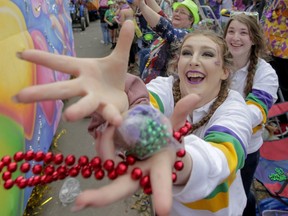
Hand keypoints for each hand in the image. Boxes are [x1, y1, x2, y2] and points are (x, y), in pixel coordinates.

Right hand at [13, 20, 135, 125]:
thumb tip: (130, 21)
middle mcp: (85, 87)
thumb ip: (123, 42)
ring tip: (68, 116)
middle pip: (63, 89)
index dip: (43, 58)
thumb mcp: (119, 58)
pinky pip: (111, 113)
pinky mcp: (109, 110)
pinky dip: (113, 117)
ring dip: (78, 110)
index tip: (22, 54)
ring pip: (85, 105)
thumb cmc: (112, 77)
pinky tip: (117, 121)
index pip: (61, 63)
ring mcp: (96, 100)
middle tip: (20, 96)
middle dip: (42, 92)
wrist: (121, 97)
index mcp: (84, 70)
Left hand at [72, 94, 199, 214]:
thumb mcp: (174, 128)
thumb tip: (195, 96)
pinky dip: (101, 148)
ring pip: (108, 175)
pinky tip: (102, 136)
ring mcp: (126, 173)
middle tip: (80, 202)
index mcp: (158, 167)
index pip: (161, 182)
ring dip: (98, 166)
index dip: (163, 194)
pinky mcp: (115, 168)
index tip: (163, 210)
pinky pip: (104, 160)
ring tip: (105, 133)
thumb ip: (181, 113)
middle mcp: (140, 174)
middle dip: (102, 196)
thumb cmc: (166, 141)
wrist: (156, 152)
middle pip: (121, 188)